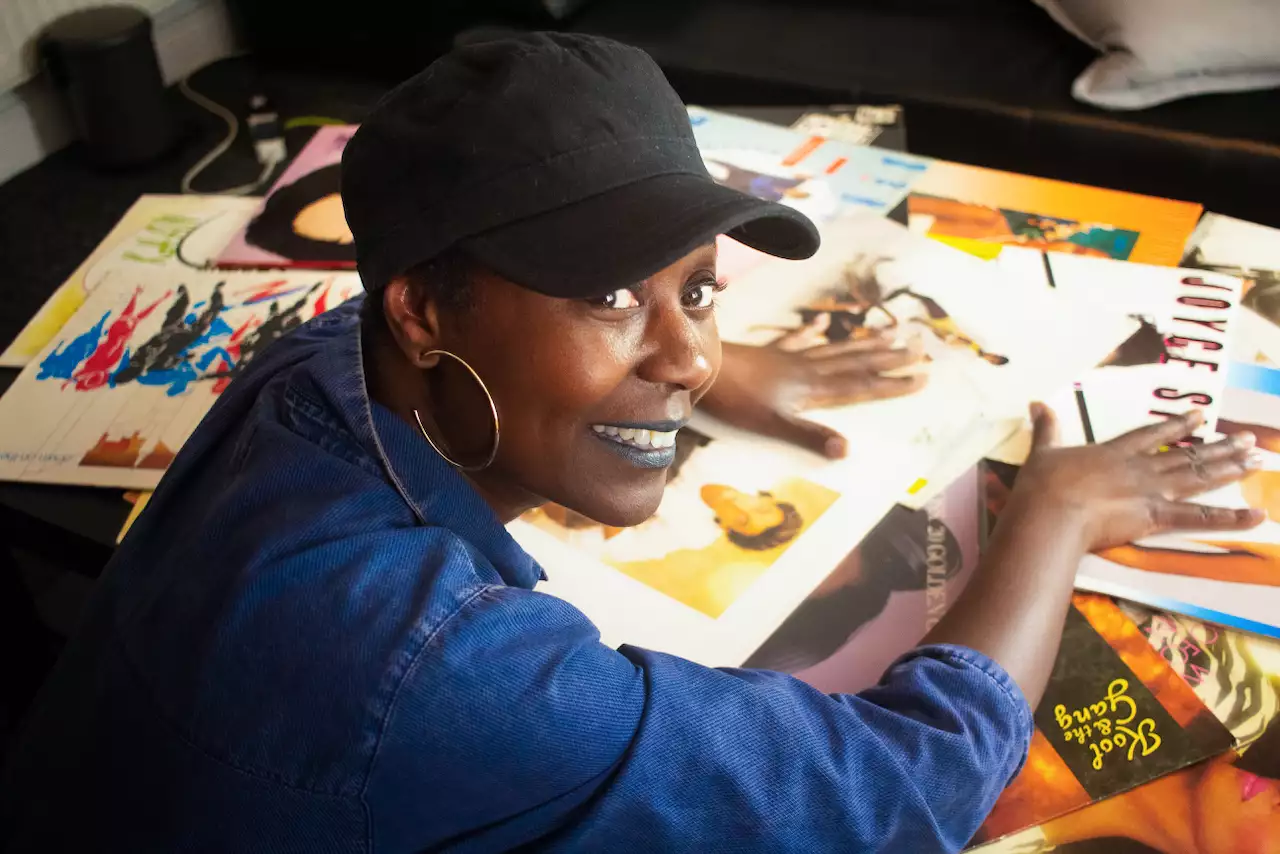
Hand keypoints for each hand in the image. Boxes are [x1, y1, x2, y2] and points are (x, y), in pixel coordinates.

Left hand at [700, 317, 926, 458]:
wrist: (704, 368)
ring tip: (892, 330)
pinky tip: (824, 322)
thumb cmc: (736, 400)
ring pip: (836, 349)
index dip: (892, 383)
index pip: (861, 385)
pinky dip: (813, 332)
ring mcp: (789, 358)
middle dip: (890, 356)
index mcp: (812, 387)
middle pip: (856, 361)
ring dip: (865, 342)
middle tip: (922, 346)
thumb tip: (846, 449)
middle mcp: (807, 368)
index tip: (923, 376)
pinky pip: (798, 339)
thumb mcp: (773, 423)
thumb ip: (809, 435)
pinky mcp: (770, 353)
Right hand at [1009, 404, 1264, 552]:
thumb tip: (1036, 402)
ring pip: (1199, 477)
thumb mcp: (1042, 452)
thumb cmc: (1043, 486)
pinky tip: (1258, 514)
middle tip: (1249, 439)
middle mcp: (1139, 468)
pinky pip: (1200, 518)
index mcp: (1113, 453)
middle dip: (1220, 446)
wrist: (1051, 511)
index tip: (1201, 414)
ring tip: (1259, 461)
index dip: (1177, 424)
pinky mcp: (1156, 516)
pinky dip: (1231, 518)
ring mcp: (1151, 491)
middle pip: (1186, 455)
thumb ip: (1046, 428)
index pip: (1152, 434)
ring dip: (1231, 469)